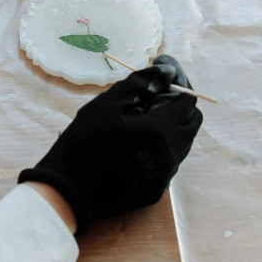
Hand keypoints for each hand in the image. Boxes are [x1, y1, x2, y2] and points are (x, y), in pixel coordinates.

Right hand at [18, 56, 202, 235]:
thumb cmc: (85, 140)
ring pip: (183, 143)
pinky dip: (161, 148)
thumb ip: (140, 84)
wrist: (68, 188)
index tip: (160, 79)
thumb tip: (166, 71)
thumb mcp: (108, 104)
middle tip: (153, 99)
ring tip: (143, 121)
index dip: (177, 85)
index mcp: (161, 130)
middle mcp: (171, 154)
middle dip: (178, 106)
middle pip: (192, 122)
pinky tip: (137, 145)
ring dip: (171, 128)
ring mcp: (165, 175)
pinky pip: (169, 163)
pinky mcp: (156, 190)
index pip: (188, 100)